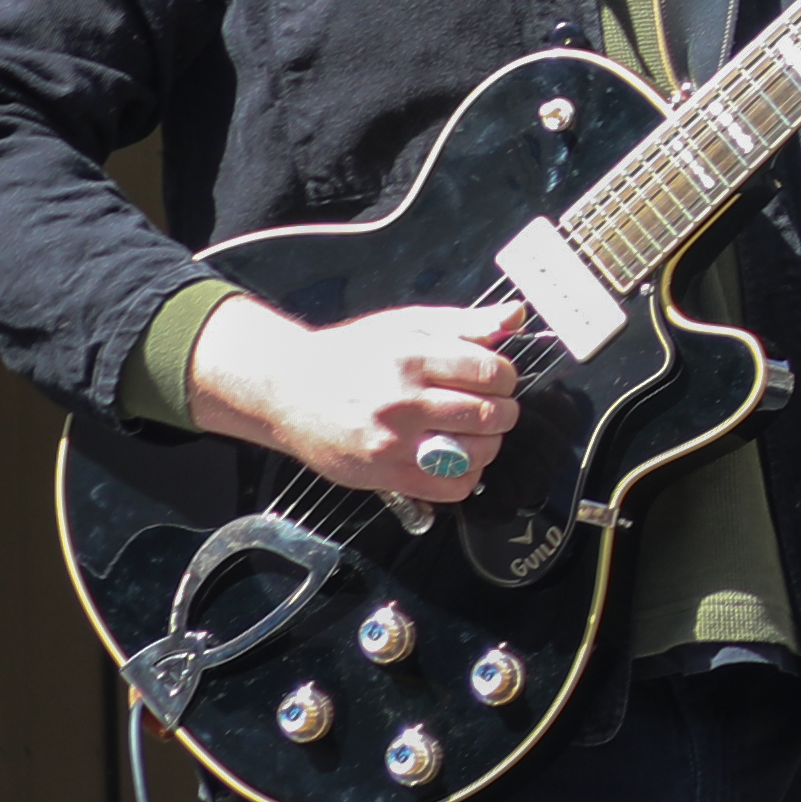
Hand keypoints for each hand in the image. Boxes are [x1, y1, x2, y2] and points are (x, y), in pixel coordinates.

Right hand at [196, 297, 525, 504]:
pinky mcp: (382, 474)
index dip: (505, 377)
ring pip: (475, 453)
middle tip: (489, 407)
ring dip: (488, 444)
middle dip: (502, 411)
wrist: (285, 388)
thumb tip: (515, 315)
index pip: (491, 372)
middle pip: (489, 415)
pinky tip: (455, 459)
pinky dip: (465, 475)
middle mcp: (402, 401)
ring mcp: (391, 442)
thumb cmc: (349, 354)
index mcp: (411, 358)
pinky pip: (449, 486)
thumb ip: (463, 323)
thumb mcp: (404, 325)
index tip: (494, 379)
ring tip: (473, 433)